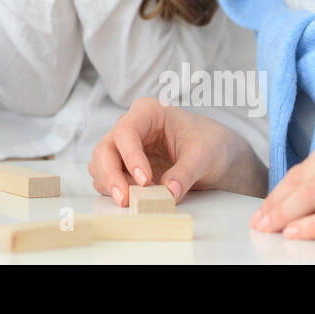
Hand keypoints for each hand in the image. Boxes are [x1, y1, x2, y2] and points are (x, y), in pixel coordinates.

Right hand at [89, 96, 266, 205]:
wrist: (214, 152)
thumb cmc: (209, 143)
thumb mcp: (203, 156)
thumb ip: (185, 173)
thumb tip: (168, 193)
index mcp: (148, 112)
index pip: (126, 131)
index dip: (131, 157)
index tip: (145, 181)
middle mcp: (130, 127)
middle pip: (105, 149)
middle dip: (111, 175)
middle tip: (125, 199)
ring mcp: (123, 147)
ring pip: (100, 164)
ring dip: (111, 185)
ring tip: (135, 200)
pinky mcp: (123, 166)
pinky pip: (107, 179)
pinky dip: (115, 191)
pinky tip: (135, 199)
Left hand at [250, 121, 314, 240]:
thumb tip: (296, 195)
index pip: (305, 165)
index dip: (280, 189)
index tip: (265, 207)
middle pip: (303, 180)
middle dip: (276, 203)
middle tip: (259, 221)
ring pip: (312, 196)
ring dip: (284, 215)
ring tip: (269, 229)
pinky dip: (309, 227)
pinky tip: (294, 234)